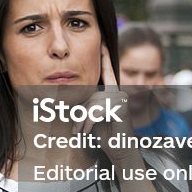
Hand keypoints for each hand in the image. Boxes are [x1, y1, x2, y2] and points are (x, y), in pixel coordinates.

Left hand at [88, 44, 135, 167]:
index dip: (104, 56)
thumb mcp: (91, 116)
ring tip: (83, 132)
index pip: (107, 71)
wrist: (119, 150)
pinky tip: (88, 132)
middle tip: (77, 129)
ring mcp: (120, 101)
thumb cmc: (104, 133)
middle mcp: (117, 93)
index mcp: (111, 92)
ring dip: (82, 122)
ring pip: (90, 106)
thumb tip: (71, 98)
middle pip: (88, 96)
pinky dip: (87, 125)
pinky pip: (94, 113)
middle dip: (79, 115)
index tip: (102, 41)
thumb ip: (87, 104)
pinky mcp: (120, 110)